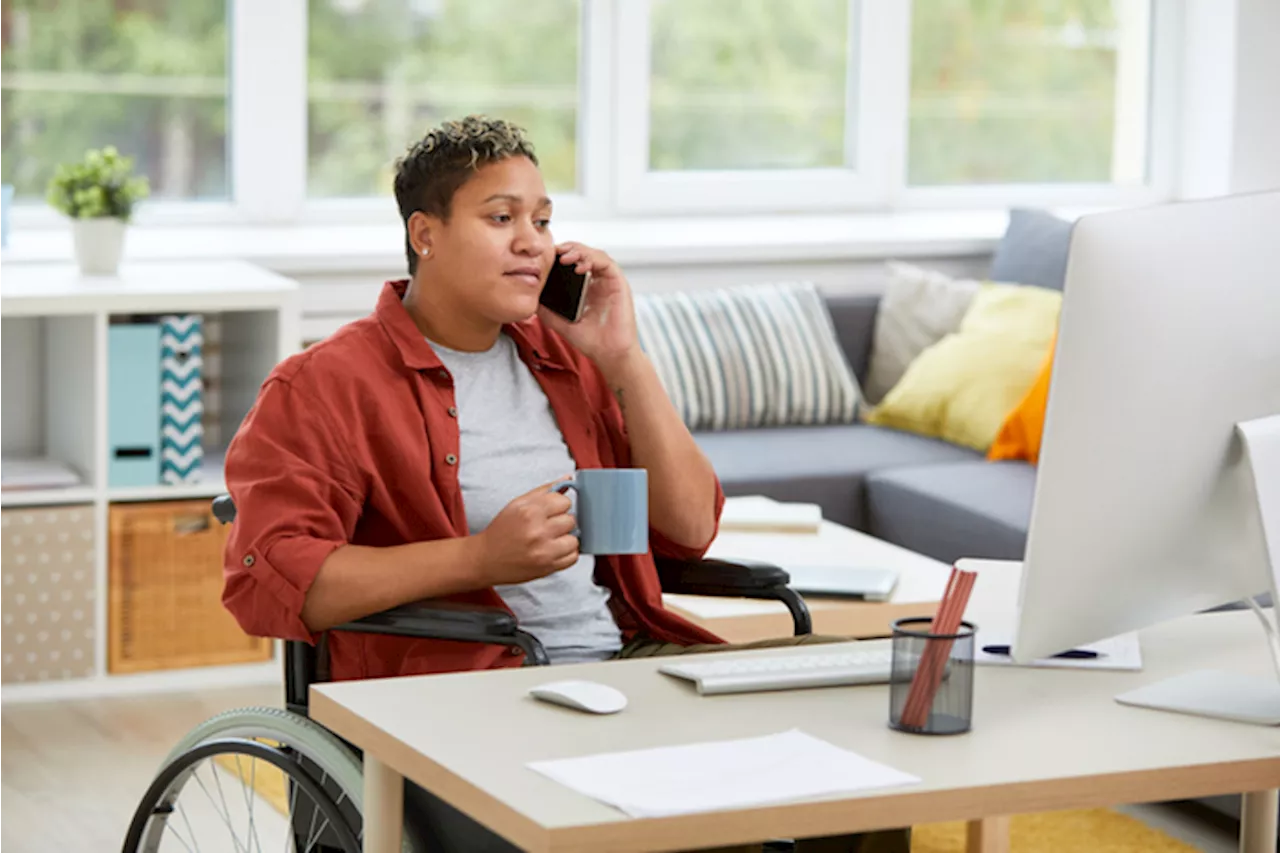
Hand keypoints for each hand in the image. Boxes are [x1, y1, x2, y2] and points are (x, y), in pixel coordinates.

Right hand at [475, 477, 579, 585]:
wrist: (486, 559)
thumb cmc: (502, 530)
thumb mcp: (518, 504)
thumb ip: (544, 491)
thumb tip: (569, 479)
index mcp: (529, 511)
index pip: (565, 502)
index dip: (559, 506)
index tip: (551, 511)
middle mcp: (538, 531)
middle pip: (571, 520)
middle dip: (562, 522)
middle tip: (548, 527)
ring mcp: (544, 551)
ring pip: (575, 539)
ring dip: (566, 539)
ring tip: (551, 540)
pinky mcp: (548, 567)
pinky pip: (573, 557)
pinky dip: (566, 554)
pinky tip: (554, 550)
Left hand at [537, 241, 640, 373]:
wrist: (608, 353)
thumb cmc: (590, 340)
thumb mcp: (559, 321)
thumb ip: (545, 308)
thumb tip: (529, 296)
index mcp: (585, 287)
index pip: (573, 262)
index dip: (560, 255)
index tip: (546, 256)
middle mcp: (598, 281)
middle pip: (584, 253)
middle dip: (568, 248)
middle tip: (555, 251)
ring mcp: (609, 281)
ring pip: (595, 254)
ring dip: (579, 251)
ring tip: (565, 257)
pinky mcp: (619, 283)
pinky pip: (606, 263)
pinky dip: (593, 260)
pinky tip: (580, 267)